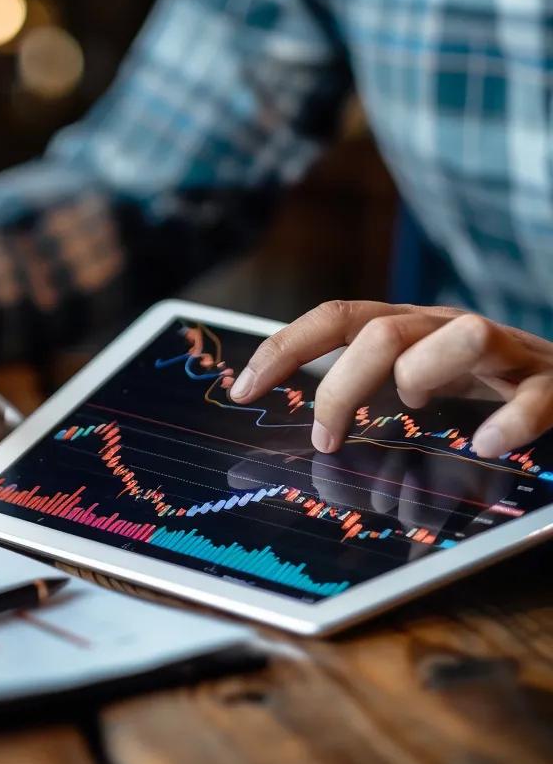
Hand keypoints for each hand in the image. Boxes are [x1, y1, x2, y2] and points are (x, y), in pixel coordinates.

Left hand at [228, 300, 552, 458]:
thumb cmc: (480, 382)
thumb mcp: (414, 378)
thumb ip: (366, 396)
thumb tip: (305, 442)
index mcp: (408, 326)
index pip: (335, 318)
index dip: (284, 348)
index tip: (241, 388)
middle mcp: (446, 327)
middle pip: (382, 333)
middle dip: (340, 388)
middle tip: (326, 439)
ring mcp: (504, 351)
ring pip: (462, 334)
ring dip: (424, 376)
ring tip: (418, 410)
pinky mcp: (552, 382)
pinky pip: (535, 395)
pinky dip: (509, 422)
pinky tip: (487, 445)